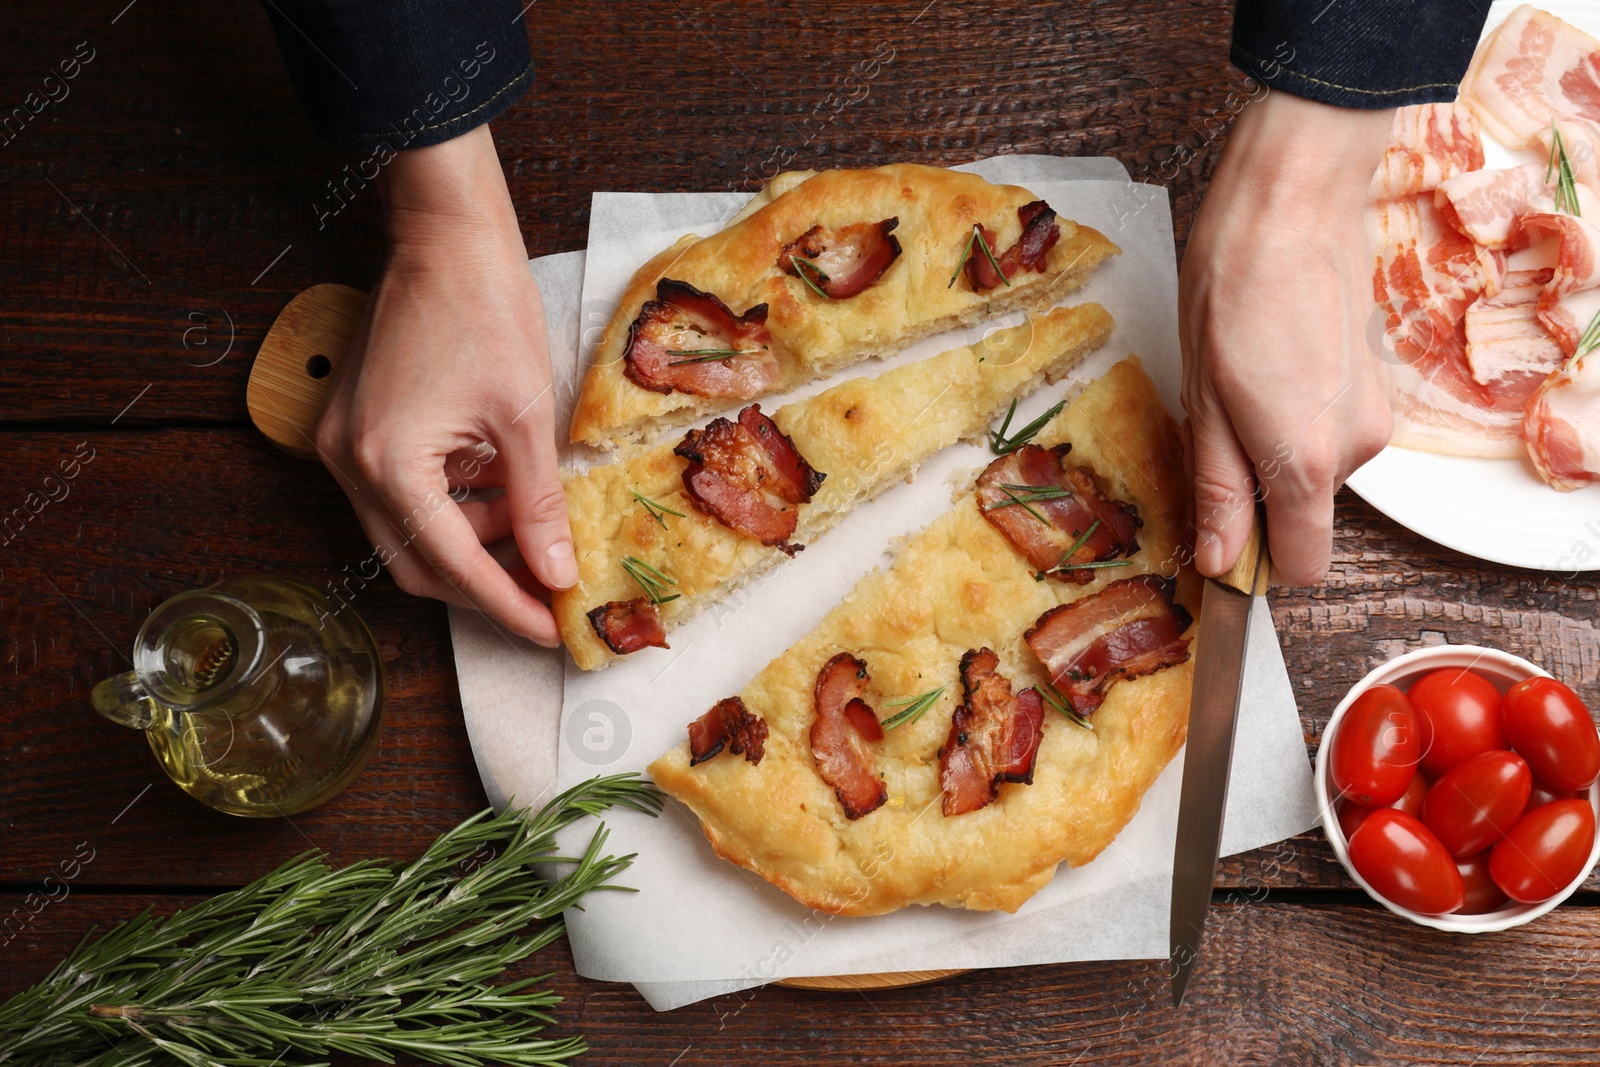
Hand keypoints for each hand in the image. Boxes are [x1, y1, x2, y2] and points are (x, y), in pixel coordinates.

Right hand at [314, 124, 574, 645]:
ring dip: (474, 541)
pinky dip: (456, 505)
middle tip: (548, 593)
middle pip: (418, 563)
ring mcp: (343, 446)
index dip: (505, 605)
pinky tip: (504, 492)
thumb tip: (557, 574)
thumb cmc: (486, 309)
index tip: (550, 631)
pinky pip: (404, 494)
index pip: (451, 566)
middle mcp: (349, 464)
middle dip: (487, 582)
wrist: (446, 236)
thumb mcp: (525, 418)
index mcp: (388, 464)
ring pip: (411, 533)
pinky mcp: (355, 429)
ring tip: (538, 527)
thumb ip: (538, 505)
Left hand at [1179, 91, 1395, 586]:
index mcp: (1306, 463)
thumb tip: (1221, 561)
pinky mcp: (1377, 388)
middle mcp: (1354, 450)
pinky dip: (1296, 419)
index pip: (1303, 566)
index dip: (1257, 564)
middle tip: (1212, 427)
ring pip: (1313, 470)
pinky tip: (1268, 365)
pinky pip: (1329, 432)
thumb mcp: (1204, 403)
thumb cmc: (1234, 292)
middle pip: (1302, 513)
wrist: (1292, 205)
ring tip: (1237, 384)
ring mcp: (1373, 416)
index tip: (1220, 541)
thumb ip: (1219, 491)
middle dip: (1254, 490)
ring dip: (1273, 448)